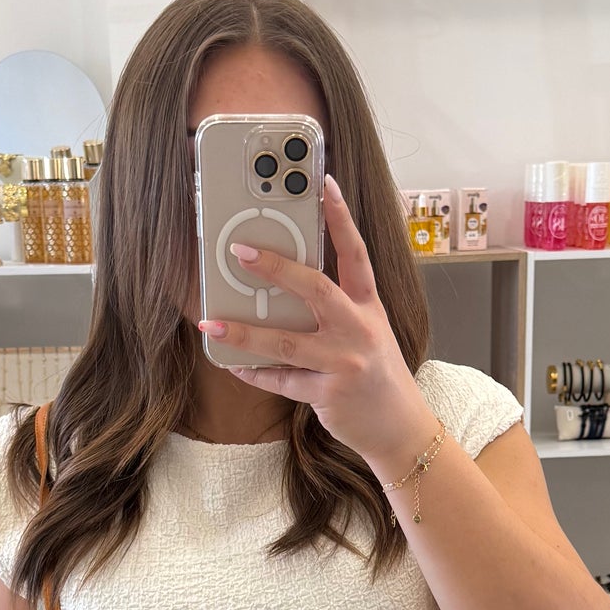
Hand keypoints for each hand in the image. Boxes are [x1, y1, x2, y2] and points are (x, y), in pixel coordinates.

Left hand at [198, 175, 431, 466]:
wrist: (399, 426)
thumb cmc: (377, 373)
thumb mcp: (369, 330)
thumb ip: (339, 307)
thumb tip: (285, 286)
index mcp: (369, 306)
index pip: (355, 253)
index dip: (341, 217)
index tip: (324, 183)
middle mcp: (359, 329)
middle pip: (315, 289)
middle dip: (276, 268)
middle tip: (240, 251)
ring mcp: (344, 362)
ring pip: (286, 343)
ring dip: (244, 333)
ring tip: (211, 324)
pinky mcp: (329, 394)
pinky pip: (282, 381)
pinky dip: (255, 373)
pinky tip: (233, 364)